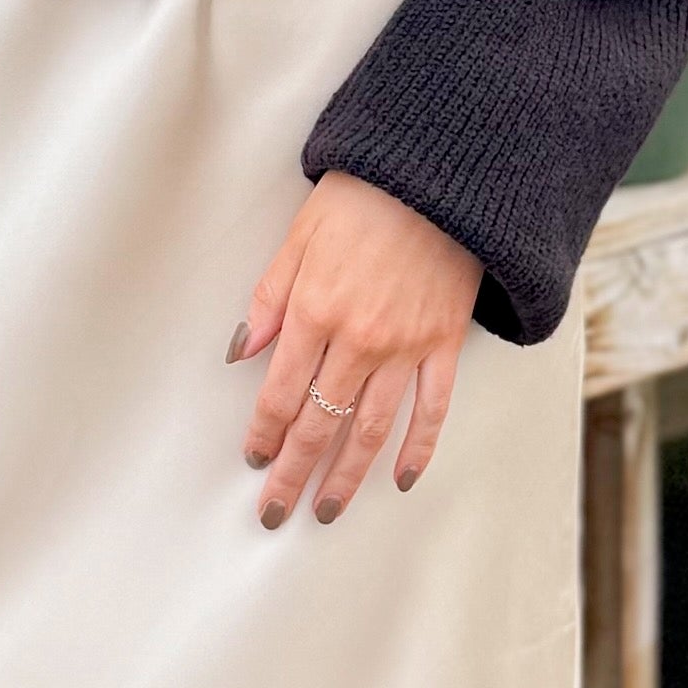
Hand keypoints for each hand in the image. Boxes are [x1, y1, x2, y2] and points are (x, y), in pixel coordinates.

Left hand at [231, 170, 479, 526]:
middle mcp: (359, 340)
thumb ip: (270, 299)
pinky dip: (418, 448)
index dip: (264, 433)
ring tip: (328, 510)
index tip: (254, 459)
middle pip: (319, 424)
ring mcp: (406, 347)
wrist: (441, 176)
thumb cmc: (364, 198)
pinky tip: (401, 477)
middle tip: (276, 511)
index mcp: (315, 312)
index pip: (280, 393)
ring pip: (370, 429)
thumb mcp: (299, 237)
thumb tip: (243, 351)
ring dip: (346, 476)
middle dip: (293, 473)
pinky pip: (432, 408)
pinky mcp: (445, 344)